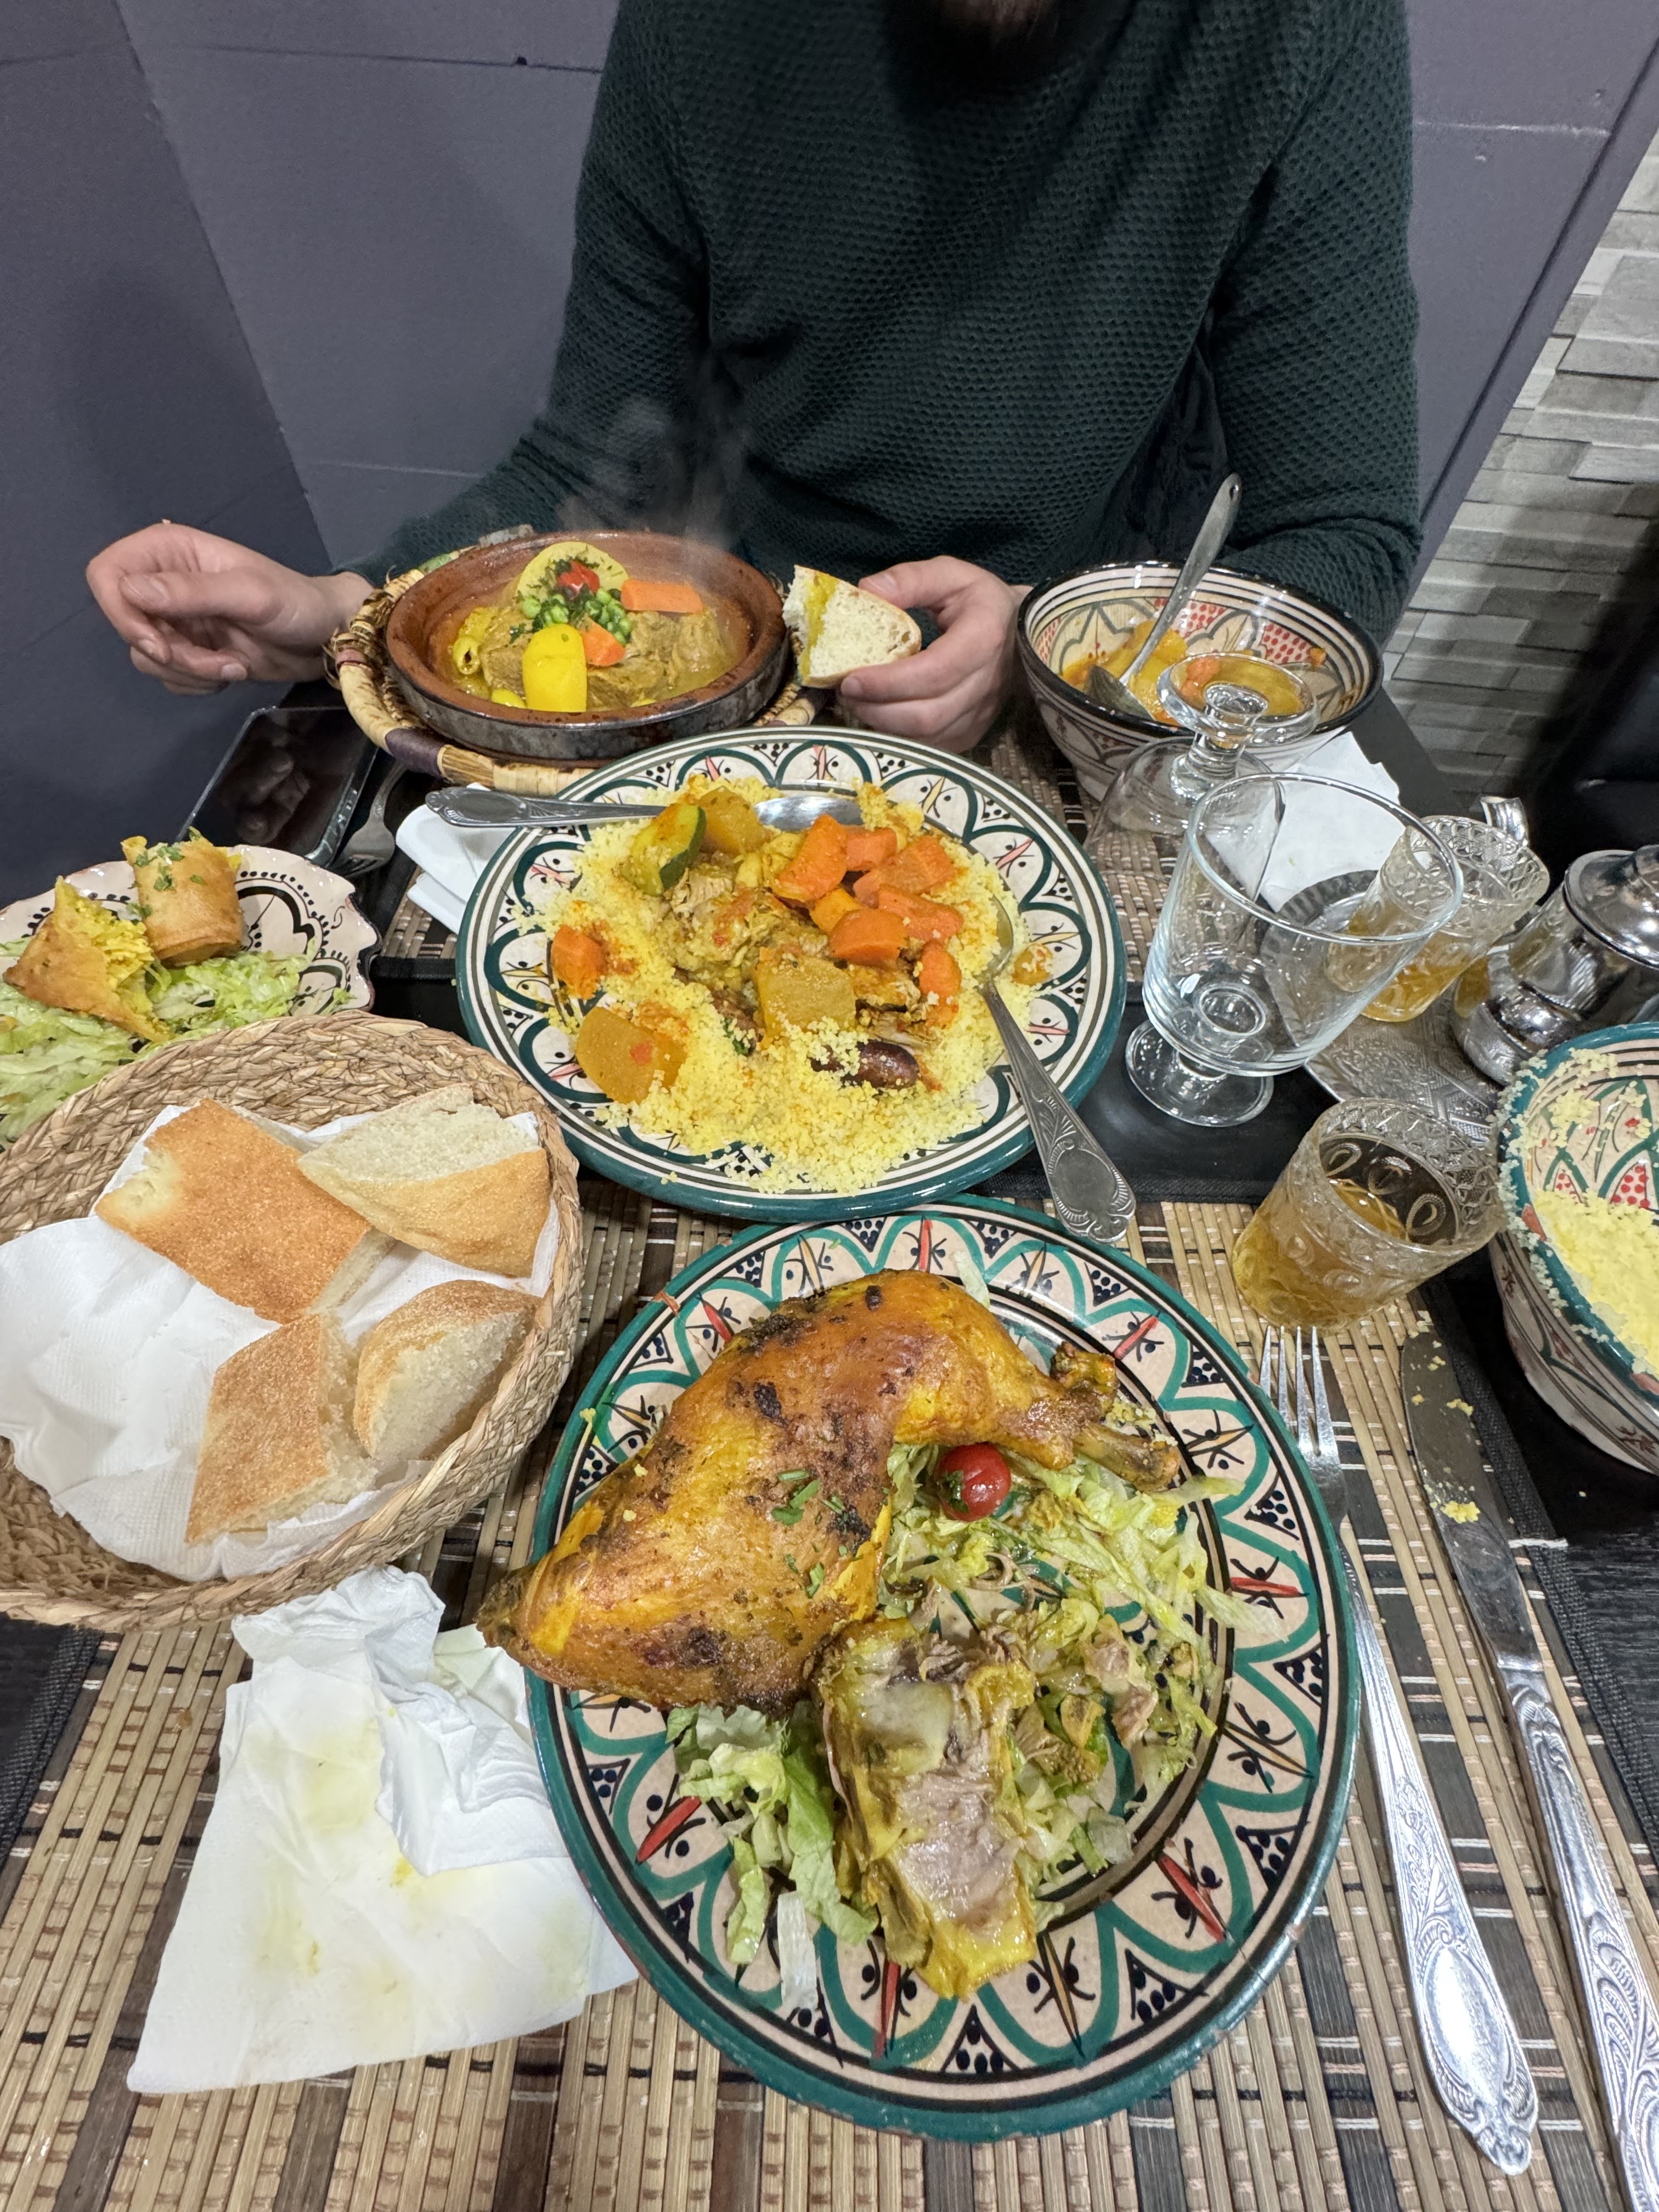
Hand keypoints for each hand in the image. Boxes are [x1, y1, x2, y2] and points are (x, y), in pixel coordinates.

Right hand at [86, 524, 371, 695]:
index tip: (159, 642)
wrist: (325, 638)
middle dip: (169, 653)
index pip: (107, 574)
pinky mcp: (187, 649)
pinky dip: (195, 682)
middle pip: (125, 623)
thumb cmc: (294, 603)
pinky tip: (230, 671)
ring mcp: (173, 618)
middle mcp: (162, 581)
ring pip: (145, 656)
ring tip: (233, 665)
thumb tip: (130, 591)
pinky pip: (166, 674)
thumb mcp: (249, 594)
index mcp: (169, 550)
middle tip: (214, 662)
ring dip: (187, 671)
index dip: (121, 613)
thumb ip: (191, 592)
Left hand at [837, 557, 1024, 752]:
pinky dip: (900, 737)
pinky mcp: (972, 732)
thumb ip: (910, 579)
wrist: (1020, 632)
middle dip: (878, 710)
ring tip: (857, 703)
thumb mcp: (950, 574)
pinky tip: (881, 716)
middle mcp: (987, 683)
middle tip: (846, 693)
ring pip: (927, 736)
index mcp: (983, 638)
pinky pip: (931, 746)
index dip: (889, 683)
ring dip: (884, 726)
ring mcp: (982, 714)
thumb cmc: (979, 601)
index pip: (934, 673)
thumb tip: (865, 590)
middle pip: (927, 714)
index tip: (851, 679)